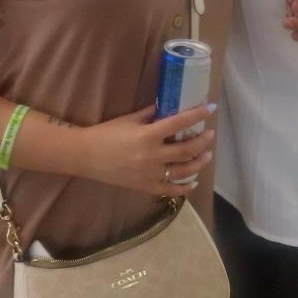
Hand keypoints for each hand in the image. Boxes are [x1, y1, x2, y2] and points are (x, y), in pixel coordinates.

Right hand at [75, 103, 216, 195]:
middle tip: (210, 135)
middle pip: (186, 150)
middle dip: (202, 141)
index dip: (197, 115)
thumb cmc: (107, 133)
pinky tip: (193, 182)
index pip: (179, 123)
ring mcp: (150, 174)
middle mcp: (152, 156)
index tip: (210, 108)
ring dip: (198, 163)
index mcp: (148, 135)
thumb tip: (169, 107)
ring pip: (182, 171)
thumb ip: (151, 114)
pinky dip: (184, 188)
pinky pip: (169, 190)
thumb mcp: (130, 119)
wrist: (87, 156)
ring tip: (206, 155)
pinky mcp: (145, 187)